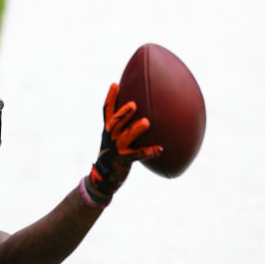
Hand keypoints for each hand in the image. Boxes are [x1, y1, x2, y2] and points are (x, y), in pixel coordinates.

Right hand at [88, 83, 162, 197]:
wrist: (104, 178)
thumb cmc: (114, 155)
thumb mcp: (116, 139)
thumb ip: (125, 127)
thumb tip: (145, 113)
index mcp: (108, 130)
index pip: (106, 111)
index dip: (110, 98)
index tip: (115, 84)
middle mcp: (109, 138)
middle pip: (114, 123)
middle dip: (123, 113)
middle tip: (134, 104)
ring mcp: (115, 150)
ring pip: (124, 138)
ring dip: (135, 129)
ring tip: (147, 122)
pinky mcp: (123, 161)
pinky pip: (137, 156)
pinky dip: (149, 152)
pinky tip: (160, 149)